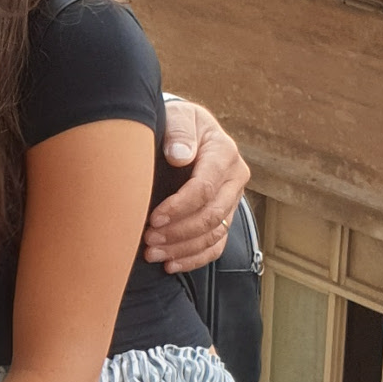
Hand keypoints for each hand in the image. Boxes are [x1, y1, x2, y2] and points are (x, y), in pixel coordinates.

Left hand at [144, 100, 249, 273]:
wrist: (186, 130)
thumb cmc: (177, 124)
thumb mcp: (178, 117)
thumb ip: (179, 132)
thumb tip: (180, 155)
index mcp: (224, 153)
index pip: (205, 188)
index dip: (179, 207)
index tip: (153, 218)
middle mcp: (234, 178)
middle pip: (211, 215)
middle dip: (178, 231)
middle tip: (148, 239)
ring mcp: (231, 200)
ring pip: (213, 234)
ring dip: (182, 249)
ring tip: (151, 253)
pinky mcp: (225, 216)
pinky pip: (216, 245)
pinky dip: (194, 258)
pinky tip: (170, 264)